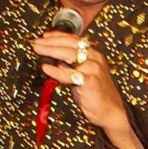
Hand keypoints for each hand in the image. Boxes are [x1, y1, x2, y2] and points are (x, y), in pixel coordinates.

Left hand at [30, 30, 147, 148]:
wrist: (111, 112)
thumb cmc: (96, 95)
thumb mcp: (83, 76)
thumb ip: (71, 67)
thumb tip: (55, 61)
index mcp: (94, 55)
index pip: (74, 40)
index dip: (58, 36)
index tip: (44, 36)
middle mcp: (95, 58)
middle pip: (70, 45)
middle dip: (51, 42)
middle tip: (36, 43)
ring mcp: (93, 69)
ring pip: (70, 55)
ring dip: (51, 51)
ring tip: (38, 50)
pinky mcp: (91, 82)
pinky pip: (71, 75)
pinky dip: (57, 71)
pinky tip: (46, 69)